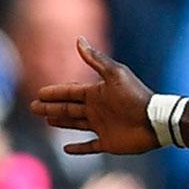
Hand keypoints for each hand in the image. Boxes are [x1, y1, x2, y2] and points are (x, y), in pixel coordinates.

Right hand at [31, 39, 159, 155]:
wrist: (155, 121)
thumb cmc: (135, 96)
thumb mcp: (115, 74)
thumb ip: (96, 60)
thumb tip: (79, 39)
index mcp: (96, 93)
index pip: (69, 92)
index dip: (54, 92)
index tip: (39, 92)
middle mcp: (97, 109)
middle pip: (68, 108)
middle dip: (50, 107)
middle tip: (33, 107)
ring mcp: (102, 127)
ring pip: (75, 124)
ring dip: (61, 122)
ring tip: (46, 121)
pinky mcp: (109, 143)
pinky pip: (90, 147)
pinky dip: (78, 149)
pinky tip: (66, 148)